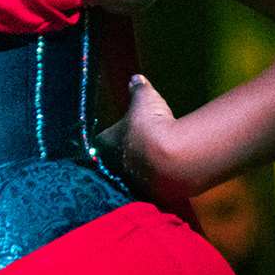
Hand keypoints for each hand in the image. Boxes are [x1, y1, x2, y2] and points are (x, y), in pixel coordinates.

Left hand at [94, 74, 202, 213]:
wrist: (174, 158)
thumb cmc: (152, 125)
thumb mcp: (146, 99)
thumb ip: (138, 89)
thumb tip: (135, 79)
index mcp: (105, 145)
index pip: (100, 142)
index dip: (110, 137)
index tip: (120, 133)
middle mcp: (112, 168)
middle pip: (114, 162)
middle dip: (125, 155)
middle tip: (139, 147)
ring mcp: (130, 184)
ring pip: (131, 177)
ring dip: (141, 170)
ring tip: (156, 160)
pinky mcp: (150, 196)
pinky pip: (150, 189)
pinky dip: (157, 182)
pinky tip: (168, 174)